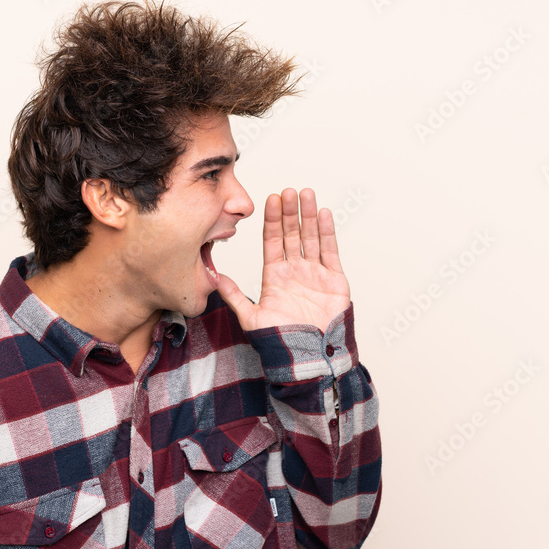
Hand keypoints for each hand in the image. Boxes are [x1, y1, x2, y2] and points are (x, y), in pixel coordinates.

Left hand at [216, 188, 350, 333]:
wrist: (308, 357)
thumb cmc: (280, 341)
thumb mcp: (251, 318)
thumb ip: (234, 296)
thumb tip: (214, 279)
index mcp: (275, 276)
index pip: (272, 241)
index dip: (272, 221)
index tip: (270, 200)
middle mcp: (295, 271)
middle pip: (292, 234)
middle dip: (289, 212)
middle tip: (287, 191)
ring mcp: (315, 273)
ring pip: (311, 237)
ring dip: (308, 215)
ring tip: (306, 193)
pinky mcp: (334, 279)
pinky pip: (330, 251)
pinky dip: (327, 232)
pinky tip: (323, 213)